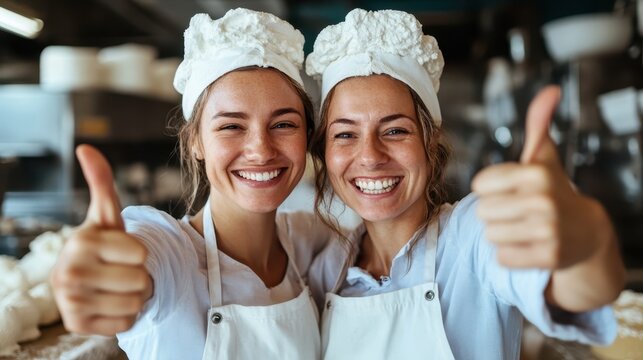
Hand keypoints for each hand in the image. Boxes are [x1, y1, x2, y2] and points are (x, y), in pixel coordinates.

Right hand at [51, 145, 150, 334]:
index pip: (142, 254)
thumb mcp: (107, 214)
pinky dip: (124, 315)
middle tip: (120, 271)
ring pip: (135, 303)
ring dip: (133, 296)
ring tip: (116, 285)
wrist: (88, 278)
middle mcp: (69, 273)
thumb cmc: (104, 244)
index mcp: (81, 242)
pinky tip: (108, 303)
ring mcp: (70, 302)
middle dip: (138, 276)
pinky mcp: (76, 325)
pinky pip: (125, 323)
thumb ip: (101, 181)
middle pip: (140, 280)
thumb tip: (86, 148)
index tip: (122, 251)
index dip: (139, 252)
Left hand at [472, 86, 606, 269]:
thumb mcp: (543, 157)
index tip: (510, 189)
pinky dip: (510, 254)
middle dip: (494, 212)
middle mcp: (543, 201)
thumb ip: (538, 125)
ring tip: (523, 227)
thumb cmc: (553, 190)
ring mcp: (548, 231)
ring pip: (490, 235)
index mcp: (536, 174)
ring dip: (501, 233)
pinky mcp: (548, 257)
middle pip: (482, 211)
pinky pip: (502, 257)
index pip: (479, 185)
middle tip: (517, 211)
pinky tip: (529, 245)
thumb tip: (550, 90)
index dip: (490, 189)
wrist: (586, 233)